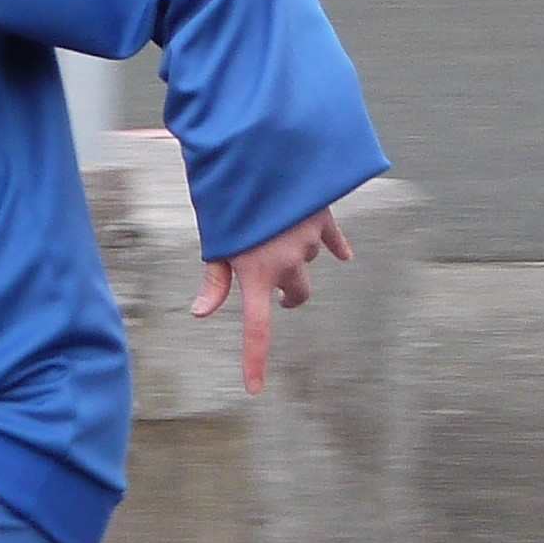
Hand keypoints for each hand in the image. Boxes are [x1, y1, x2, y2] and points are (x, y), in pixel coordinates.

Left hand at [193, 206, 355, 394]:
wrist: (261, 153)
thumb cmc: (228, 197)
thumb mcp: (215, 240)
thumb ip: (214, 279)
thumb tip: (200, 314)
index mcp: (256, 272)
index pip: (256, 329)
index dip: (254, 361)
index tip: (254, 389)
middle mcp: (287, 261)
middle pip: (294, 295)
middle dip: (287, 298)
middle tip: (279, 297)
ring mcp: (309, 240)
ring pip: (304, 261)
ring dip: (293, 256)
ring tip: (274, 229)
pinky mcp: (323, 218)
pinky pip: (332, 241)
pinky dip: (335, 248)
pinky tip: (343, 256)